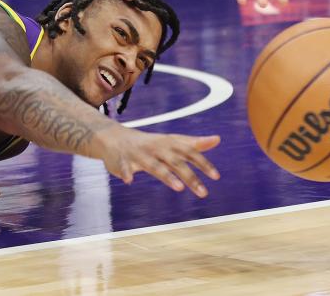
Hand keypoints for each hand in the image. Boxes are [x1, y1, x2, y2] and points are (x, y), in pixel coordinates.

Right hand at [97, 124, 219, 197]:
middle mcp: (155, 148)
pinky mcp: (122, 161)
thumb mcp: (170, 141)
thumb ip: (192, 143)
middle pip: (175, 162)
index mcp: (167, 144)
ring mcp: (138, 154)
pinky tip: (129, 180)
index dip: (203, 163)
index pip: (189, 152)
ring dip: (166, 175)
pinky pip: (124, 167)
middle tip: (204, 193)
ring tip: (178, 187)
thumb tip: (217, 139)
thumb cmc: (148, 143)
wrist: (113, 137)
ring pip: (154, 165)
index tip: (216, 177)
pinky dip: (126, 173)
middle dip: (189, 176)